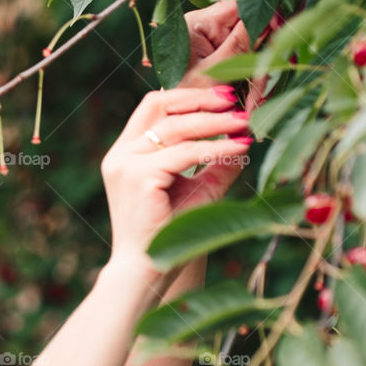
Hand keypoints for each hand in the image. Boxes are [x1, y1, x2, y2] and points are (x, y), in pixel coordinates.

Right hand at [101, 0, 268, 275]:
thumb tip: (245, 138)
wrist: (145, 271)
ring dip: (214, 121)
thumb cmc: (168, 232)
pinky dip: (215, 148)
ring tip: (244, 122)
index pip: (154, 106)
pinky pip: (184, 154)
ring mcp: (125, 165)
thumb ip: (215, 163)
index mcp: (125, 152)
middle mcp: (120, 154)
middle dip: (201, 98)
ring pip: (174, 127)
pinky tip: (239, 147)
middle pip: (160, 105)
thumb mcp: (197, 189)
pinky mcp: (138, 179)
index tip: (225, 94)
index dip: (189, 94)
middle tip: (236, 99)